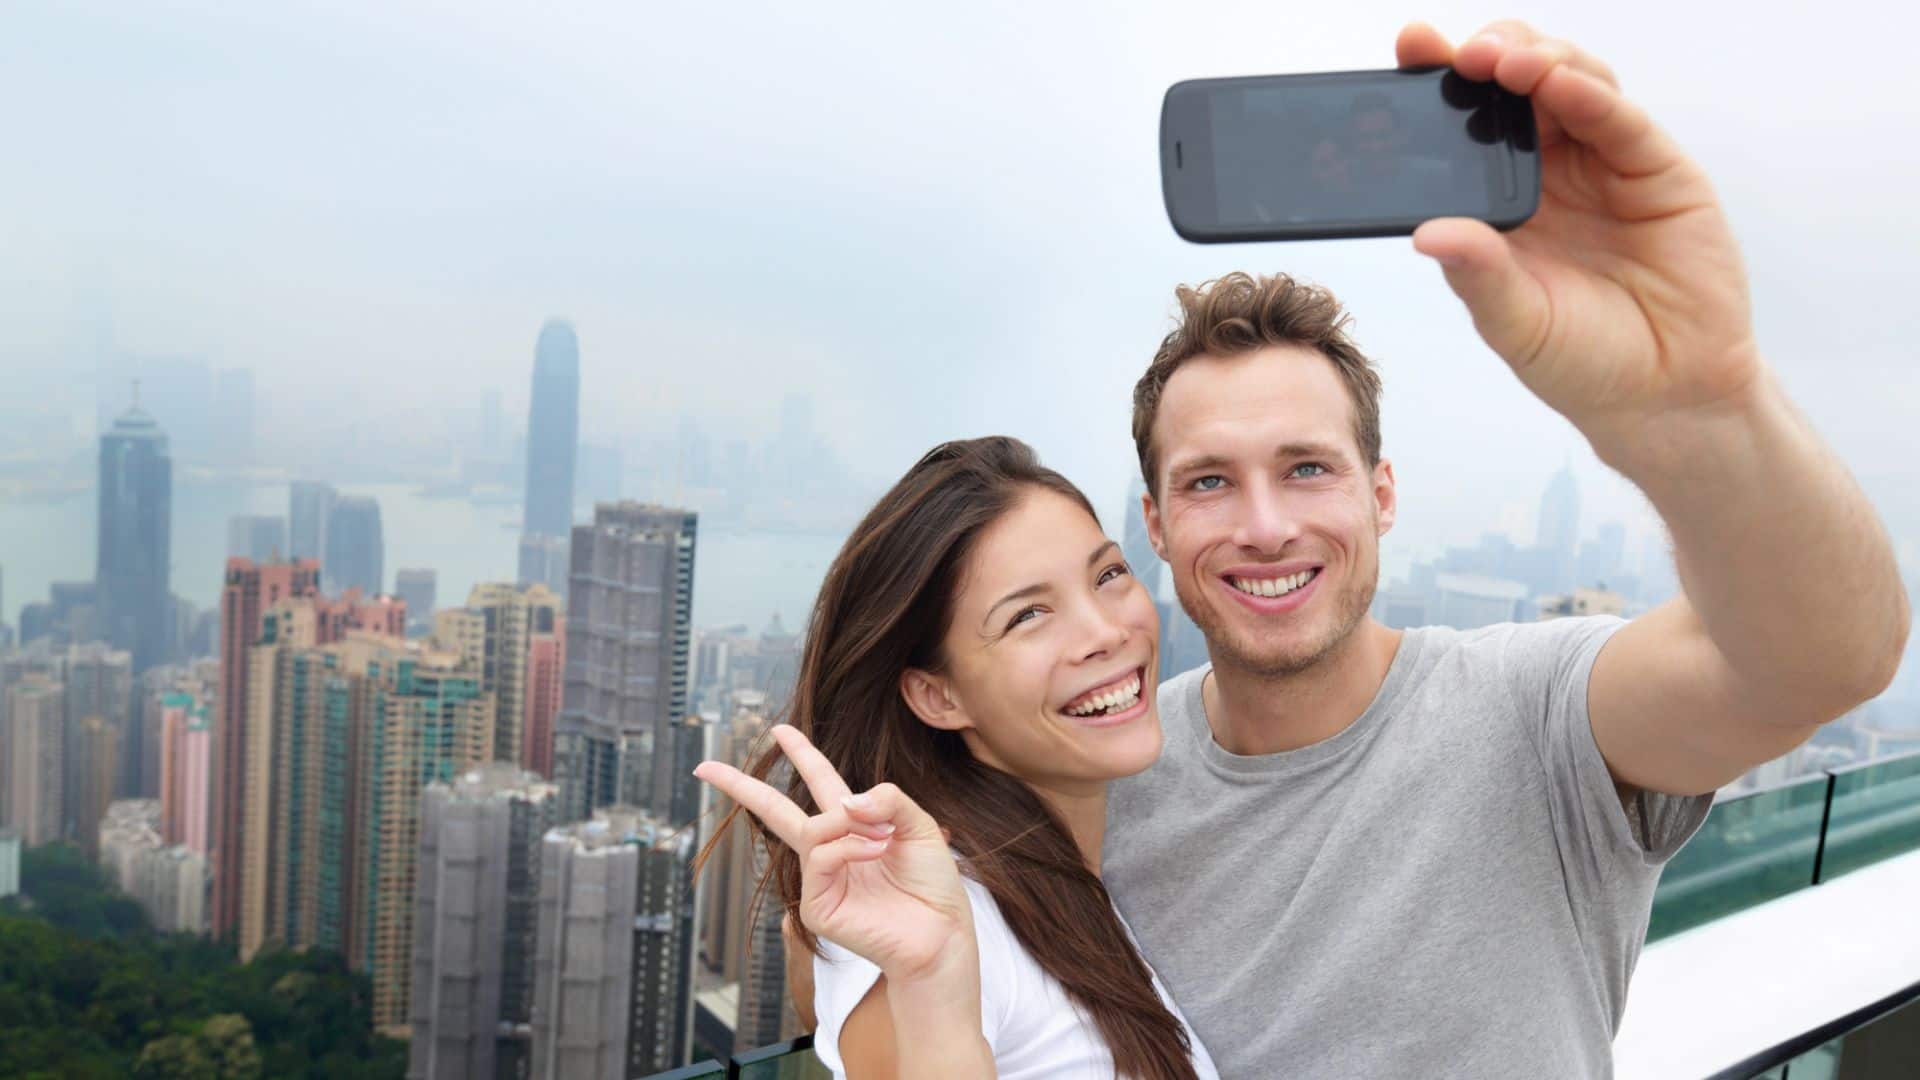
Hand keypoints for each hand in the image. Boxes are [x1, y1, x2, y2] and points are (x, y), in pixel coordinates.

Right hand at [693, 725, 974, 983]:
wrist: (941, 933)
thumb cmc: (932, 884)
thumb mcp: (920, 826)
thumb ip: (887, 800)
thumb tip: (845, 800)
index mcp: (854, 825)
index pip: (820, 782)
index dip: (802, 754)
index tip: (779, 731)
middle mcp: (830, 850)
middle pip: (775, 811)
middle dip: (741, 787)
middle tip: (705, 768)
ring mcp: (819, 880)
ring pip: (811, 831)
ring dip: (848, 825)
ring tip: (885, 837)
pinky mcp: (816, 907)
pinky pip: (821, 857)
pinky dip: (850, 847)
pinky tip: (877, 850)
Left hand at [1398, 21, 1761, 442]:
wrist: (1667, 394)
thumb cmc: (1583, 360)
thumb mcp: (1516, 324)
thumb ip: (1478, 275)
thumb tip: (1428, 233)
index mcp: (1502, 201)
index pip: (1464, 127)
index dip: (1439, 84)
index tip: (1409, 52)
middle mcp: (1550, 171)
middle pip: (1515, 86)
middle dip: (1485, 57)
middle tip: (1457, 55)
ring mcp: (1602, 163)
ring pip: (1568, 83)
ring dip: (1535, 61)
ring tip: (1503, 62)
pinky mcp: (1656, 167)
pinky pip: (1619, 118)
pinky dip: (1588, 94)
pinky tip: (1558, 82)